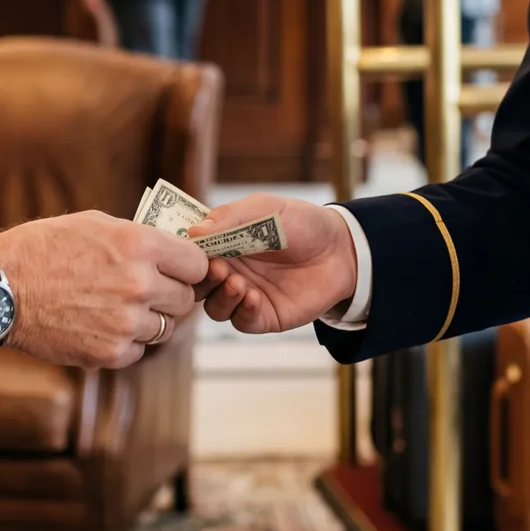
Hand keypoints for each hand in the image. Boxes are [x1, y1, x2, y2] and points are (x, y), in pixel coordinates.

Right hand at [0, 210, 206, 368]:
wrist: (3, 287)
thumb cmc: (46, 248)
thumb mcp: (97, 224)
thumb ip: (140, 238)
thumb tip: (172, 250)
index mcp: (139, 245)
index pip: (198, 264)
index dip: (190, 267)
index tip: (181, 269)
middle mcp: (139, 284)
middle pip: (185, 299)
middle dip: (171, 294)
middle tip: (149, 289)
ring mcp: (125, 322)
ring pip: (164, 328)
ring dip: (149, 319)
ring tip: (120, 306)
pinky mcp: (109, 352)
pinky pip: (138, 350)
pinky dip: (126, 341)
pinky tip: (102, 324)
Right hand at [194, 195, 357, 333]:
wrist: (342, 250)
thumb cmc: (302, 223)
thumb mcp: (266, 209)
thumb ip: (231, 218)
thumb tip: (194, 231)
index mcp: (224, 241)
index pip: (192, 252)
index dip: (187, 254)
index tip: (192, 251)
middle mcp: (230, 269)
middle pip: (197, 283)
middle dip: (200, 279)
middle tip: (216, 269)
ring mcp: (245, 294)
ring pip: (213, 307)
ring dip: (220, 297)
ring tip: (237, 283)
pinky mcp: (263, 315)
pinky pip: (241, 321)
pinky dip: (242, 311)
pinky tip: (255, 297)